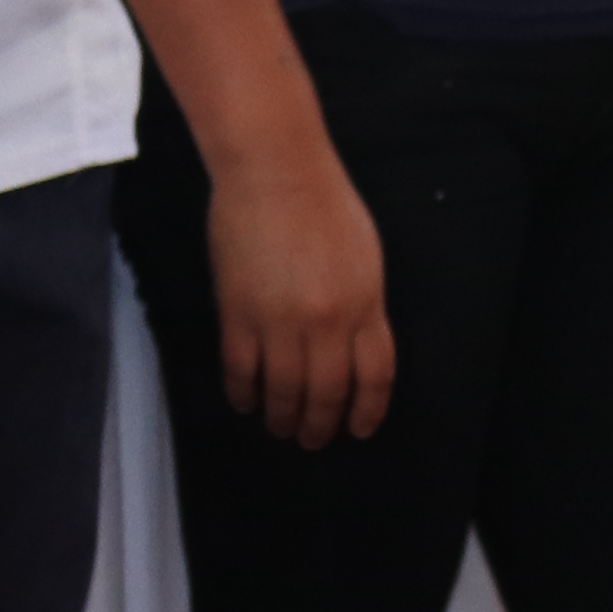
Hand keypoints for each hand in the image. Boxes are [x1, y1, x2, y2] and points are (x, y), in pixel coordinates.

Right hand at [205, 140, 394, 445]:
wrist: (276, 172)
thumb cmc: (325, 203)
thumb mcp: (365, 258)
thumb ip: (363, 305)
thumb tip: (352, 346)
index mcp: (366, 305)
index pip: (374, 377)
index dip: (366, 410)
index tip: (358, 428)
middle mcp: (328, 322)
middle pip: (327, 393)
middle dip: (320, 425)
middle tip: (311, 439)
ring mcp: (281, 320)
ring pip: (283, 390)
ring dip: (282, 416)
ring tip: (278, 427)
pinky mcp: (239, 313)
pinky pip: (241, 369)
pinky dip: (243, 393)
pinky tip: (245, 402)